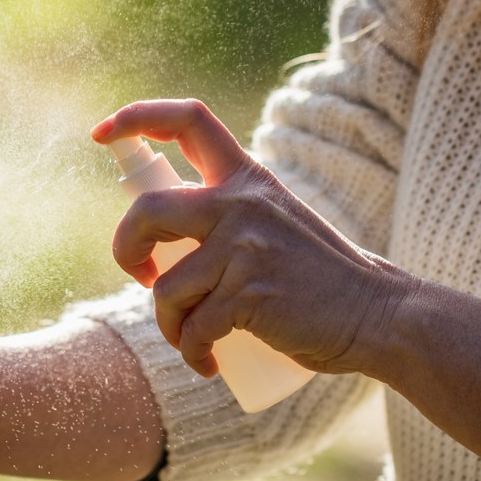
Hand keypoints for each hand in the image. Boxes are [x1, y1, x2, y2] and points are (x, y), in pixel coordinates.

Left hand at [91, 99, 418, 377]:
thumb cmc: (318, 277)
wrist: (379, 315)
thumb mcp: (274, 222)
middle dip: (126, 248)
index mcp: (248, 178)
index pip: (188, 120)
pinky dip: (192, 353)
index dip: (137, 117)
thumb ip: (229, 215)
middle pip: (148, 209)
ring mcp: (246, 247)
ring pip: (166, 287)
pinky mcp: (251, 294)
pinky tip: (208, 363)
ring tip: (191, 340)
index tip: (101, 134)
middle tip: (142, 275)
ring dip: (168, 324)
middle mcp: (243, 203)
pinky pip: (193, 328)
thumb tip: (162, 236)